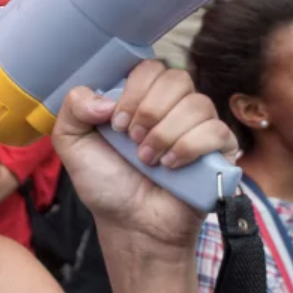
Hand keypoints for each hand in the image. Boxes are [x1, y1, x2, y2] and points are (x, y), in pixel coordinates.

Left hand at [52, 60, 236, 250]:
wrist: (130, 225)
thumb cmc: (106, 183)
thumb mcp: (73, 144)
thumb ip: (73, 108)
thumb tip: (104, 100)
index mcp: (142, 97)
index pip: (150, 67)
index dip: (134, 89)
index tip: (116, 123)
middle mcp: (173, 107)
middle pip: (178, 79)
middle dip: (150, 110)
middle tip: (133, 140)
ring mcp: (199, 127)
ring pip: (198, 104)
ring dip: (166, 133)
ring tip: (148, 159)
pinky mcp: (220, 151)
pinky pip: (217, 130)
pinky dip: (190, 147)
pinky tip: (171, 166)